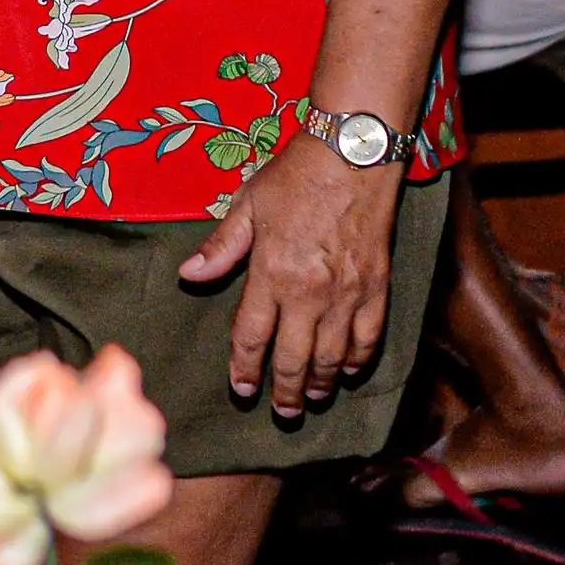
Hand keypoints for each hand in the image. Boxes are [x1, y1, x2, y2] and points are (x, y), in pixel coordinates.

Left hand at [178, 130, 401, 415]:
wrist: (353, 153)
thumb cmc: (295, 176)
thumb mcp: (248, 205)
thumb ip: (222, 247)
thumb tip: (188, 274)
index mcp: (272, 273)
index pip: (252, 337)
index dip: (244, 368)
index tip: (240, 388)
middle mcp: (309, 293)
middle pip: (293, 360)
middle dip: (284, 392)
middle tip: (281, 411)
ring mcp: (346, 294)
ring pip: (330, 358)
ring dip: (319, 385)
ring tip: (311, 399)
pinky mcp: (376, 288)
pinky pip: (367, 339)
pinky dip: (357, 361)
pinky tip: (347, 371)